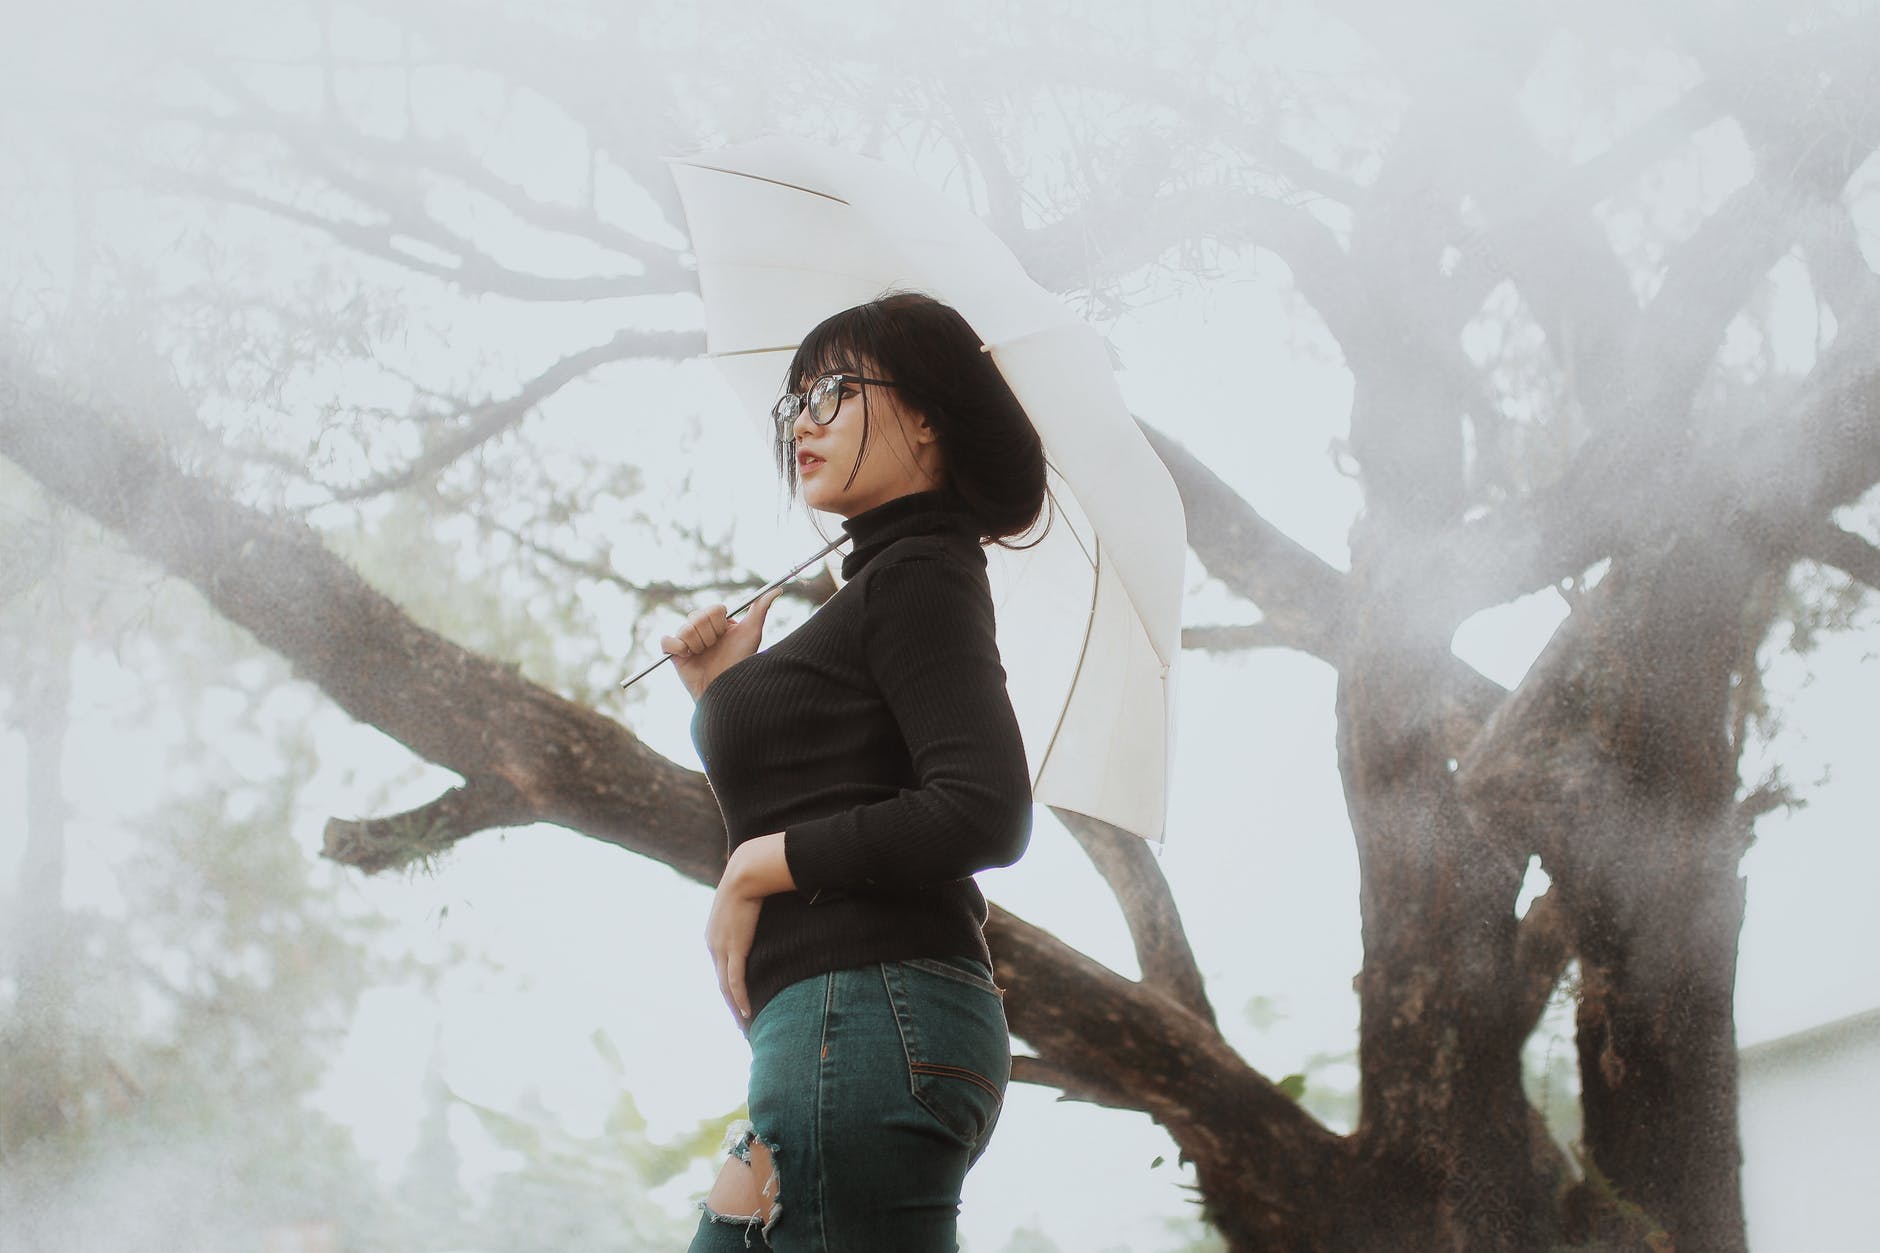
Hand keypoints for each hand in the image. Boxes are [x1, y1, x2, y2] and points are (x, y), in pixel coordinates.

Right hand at [661, 588, 781, 700]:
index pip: (713, 609)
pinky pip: (666, 641)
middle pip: (698, 616)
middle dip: (710, 635)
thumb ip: (760, 609)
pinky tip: (688, 656)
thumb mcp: (752, 633)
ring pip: (686, 629)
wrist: (726, 689)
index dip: (720, 623)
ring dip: (699, 645)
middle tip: (715, 647)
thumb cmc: (740, 661)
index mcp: (716, 621)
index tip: (726, 635)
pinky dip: (677, 648)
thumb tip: (777, 589)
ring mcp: (686, 639)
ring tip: (704, 656)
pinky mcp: (673, 653)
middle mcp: (700, 627)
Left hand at [704, 832, 795, 1030]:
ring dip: (735, 1009)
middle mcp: (713, 944)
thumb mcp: (747, 901)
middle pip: (721, 984)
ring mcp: (721, 947)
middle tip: (741, 1027)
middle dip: (731, 1006)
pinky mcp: (734, 948)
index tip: (737, 1005)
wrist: (748, 870)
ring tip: (744, 1028)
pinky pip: (735, 981)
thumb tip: (766, 913)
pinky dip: (740, 998)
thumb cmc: (752, 880)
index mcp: (714, 935)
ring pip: (726, 987)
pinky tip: (747, 1013)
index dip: (729, 990)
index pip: (721, 970)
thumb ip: (752, 913)